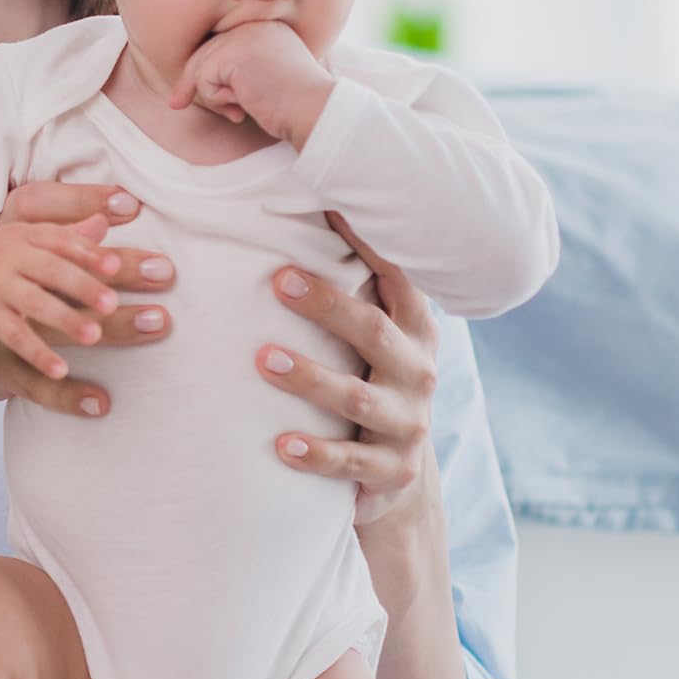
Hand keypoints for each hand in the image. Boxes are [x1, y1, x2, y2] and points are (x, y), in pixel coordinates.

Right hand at [0, 182, 174, 417]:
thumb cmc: (5, 262)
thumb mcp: (31, 244)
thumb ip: (68, 236)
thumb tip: (104, 220)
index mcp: (27, 234)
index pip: (60, 239)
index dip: (88, 252)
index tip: (115, 266)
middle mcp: (10, 255)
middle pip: (50, 269)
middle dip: (82, 285)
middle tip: (112, 304)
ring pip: (33, 303)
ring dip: (64, 319)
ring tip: (94, 335)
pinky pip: (14, 335)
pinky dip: (37, 353)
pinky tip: (61, 370)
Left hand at [168, 21, 333, 145]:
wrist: (315, 110)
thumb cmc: (295, 105)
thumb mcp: (263, 82)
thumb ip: (234, 74)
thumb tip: (185, 90)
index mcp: (266, 28)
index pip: (221, 46)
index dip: (206, 73)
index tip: (198, 99)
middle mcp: (254, 24)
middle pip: (205, 53)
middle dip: (195, 84)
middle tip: (180, 104)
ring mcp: (244, 35)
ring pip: (201, 66)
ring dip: (213, 97)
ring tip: (239, 108)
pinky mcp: (233, 52)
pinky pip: (202, 79)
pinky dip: (216, 99)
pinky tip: (243, 103)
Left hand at [255, 212, 438, 526]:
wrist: (395, 474)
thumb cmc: (365, 378)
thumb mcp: (369, 336)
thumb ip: (348, 285)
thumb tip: (295, 204)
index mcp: (412, 328)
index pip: (396, 277)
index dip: (368, 244)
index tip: (329, 207)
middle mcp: (417, 371)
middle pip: (373, 331)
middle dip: (327, 305)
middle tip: (277, 280)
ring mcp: (406, 422)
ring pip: (356, 397)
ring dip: (308, 377)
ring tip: (261, 359)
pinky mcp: (389, 469)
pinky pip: (349, 461)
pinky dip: (315, 453)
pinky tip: (278, 443)